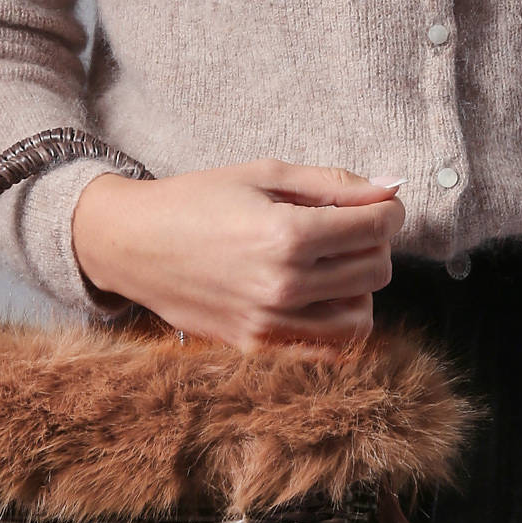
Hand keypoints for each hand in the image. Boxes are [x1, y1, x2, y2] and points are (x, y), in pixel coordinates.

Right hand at [72, 158, 406, 350]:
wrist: (133, 244)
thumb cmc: (196, 200)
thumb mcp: (264, 173)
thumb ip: (332, 184)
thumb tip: (388, 190)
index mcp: (287, 234)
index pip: (376, 228)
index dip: (389, 210)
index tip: (379, 203)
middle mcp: (283, 285)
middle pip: (376, 270)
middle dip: (374, 243)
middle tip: (348, 228)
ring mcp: (270, 323)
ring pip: (361, 316)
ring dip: (359, 287)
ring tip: (333, 265)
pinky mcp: (257, 347)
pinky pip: (328, 349)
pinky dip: (336, 323)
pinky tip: (320, 296)